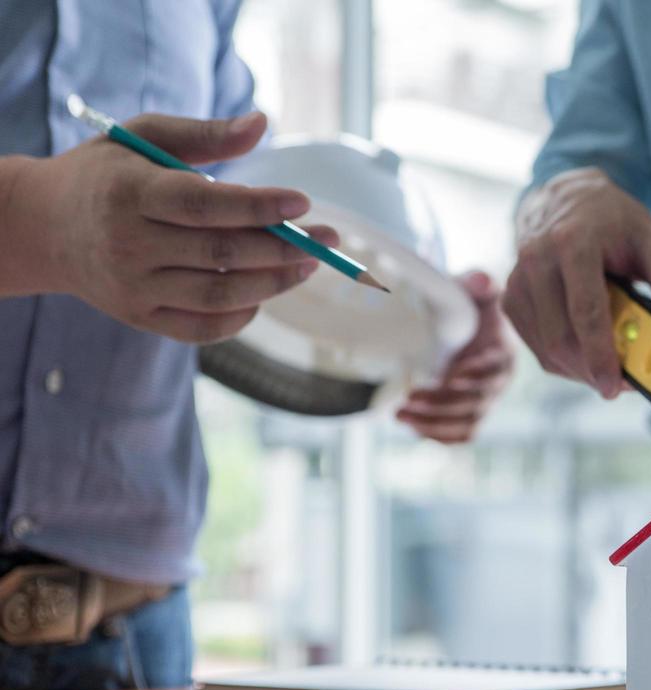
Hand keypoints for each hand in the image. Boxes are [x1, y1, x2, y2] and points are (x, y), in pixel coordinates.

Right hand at [5, 111, 335, 343]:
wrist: (43, 226)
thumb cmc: (107, 173)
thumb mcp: (143, 138)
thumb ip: (205, 134)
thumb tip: (263, 122)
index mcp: (129, 193)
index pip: (202, 205)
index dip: (257, 206)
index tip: (304, 202)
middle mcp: (129, 244)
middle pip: (220, 252)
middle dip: (284, 247)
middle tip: (329, 238)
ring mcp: (133, 287)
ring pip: (219, 293)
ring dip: (274, 282)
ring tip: (309, 264)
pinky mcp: (140, 317)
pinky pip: (203, 327)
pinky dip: (242, 315)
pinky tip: (265, 293)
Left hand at [396, 271, 514, 443]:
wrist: (465, 324)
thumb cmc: (469, 304)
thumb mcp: (475, 289)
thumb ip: (479, 282)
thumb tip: (481, 281)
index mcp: (503, 352)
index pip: (494, 370)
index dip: (474, 376)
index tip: (448, 375)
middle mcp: (498, 382)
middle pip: (477, 401)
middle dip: (443, 402)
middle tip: (410, 395)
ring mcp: (485, 401)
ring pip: (468, 422)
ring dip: (434, 422)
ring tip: (400, 414)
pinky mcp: (471, 413)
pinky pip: (462, 434)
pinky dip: (439, 435)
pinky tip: (413, 427)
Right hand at [505, 167, 650, 397]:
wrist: (567, 197)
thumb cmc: (616, 223)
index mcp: (574, 242)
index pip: (586, 310)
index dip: (600, 354)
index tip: (615, 387)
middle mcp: (537, 259)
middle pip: (561, 337)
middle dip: (592, 370)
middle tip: (622, 386)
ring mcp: (518, 279)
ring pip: (547, 349)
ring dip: (580, 370)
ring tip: (610, 368)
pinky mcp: (512, 297)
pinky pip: (537, 346)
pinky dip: (565, 360)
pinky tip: (587, 353)